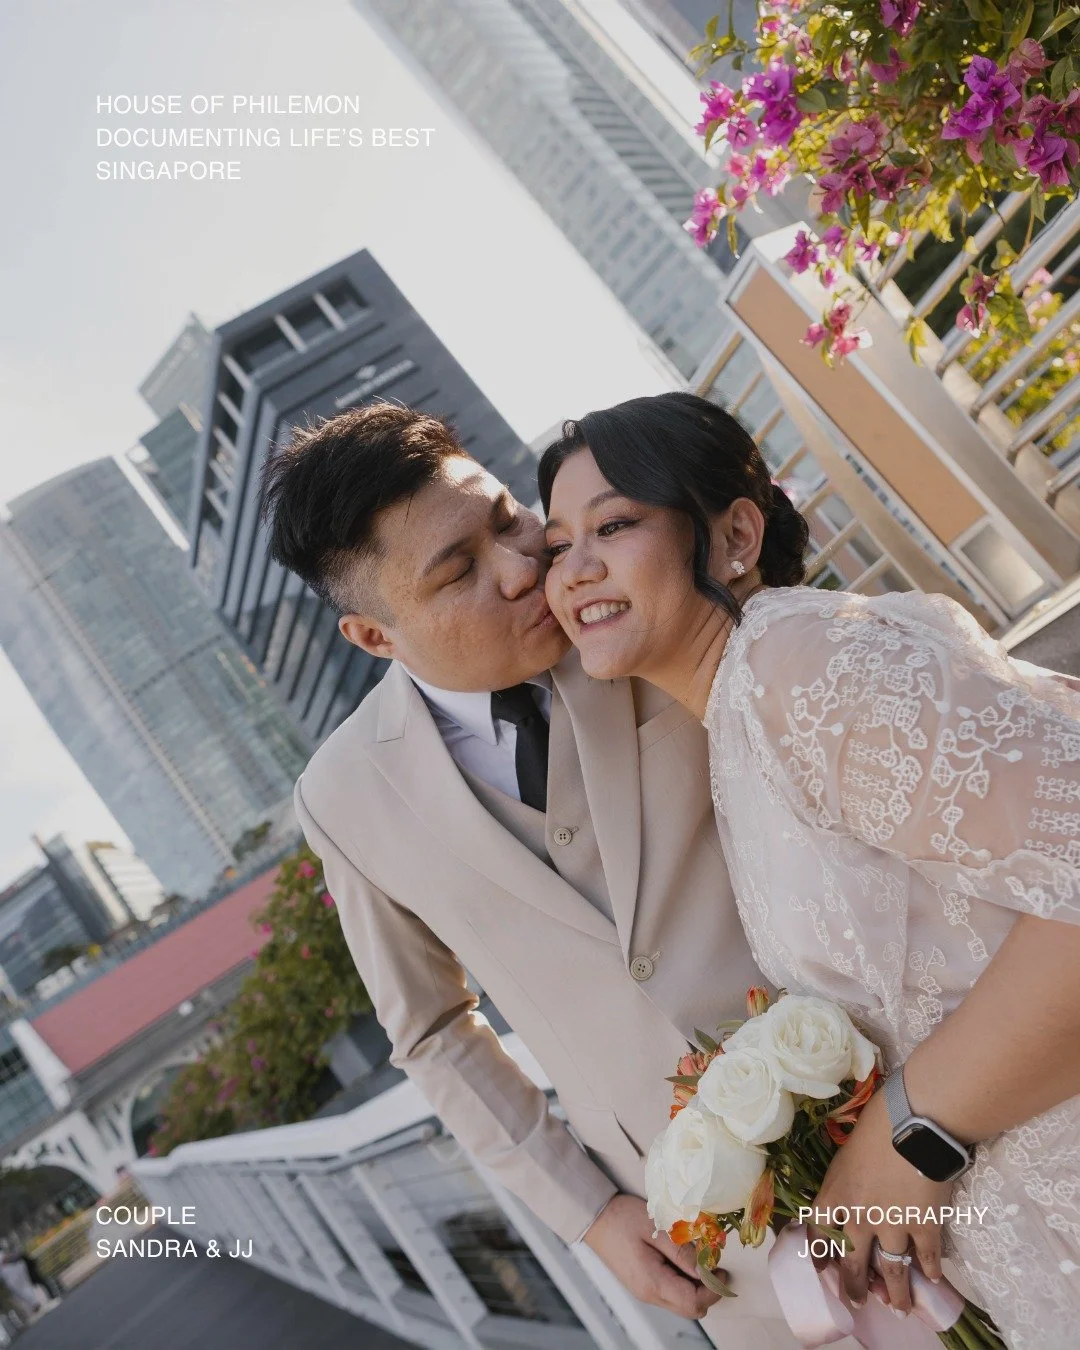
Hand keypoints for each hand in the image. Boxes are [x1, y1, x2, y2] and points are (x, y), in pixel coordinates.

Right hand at [582, 1193, 723, 1319]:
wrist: (595, 1218)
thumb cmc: (623, 1218)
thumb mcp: (657, 1229)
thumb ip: (682, 1253)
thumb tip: (707, 1271)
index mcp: (652, 1282)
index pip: (693, 1303)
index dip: (714, 1290)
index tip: (722, 1270)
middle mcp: (649, 1294)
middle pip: (690, 1310)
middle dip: (708, 1292)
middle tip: (714, 1265)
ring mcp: (645, 1292)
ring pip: (681, 1304)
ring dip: (696, 1288)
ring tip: (699, 1260)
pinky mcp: (643, 1286)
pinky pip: (671, 1294)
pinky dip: (683, 1283)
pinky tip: (683, 1261)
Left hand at [812, 1088, 950, 1313]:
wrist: (913, 1124)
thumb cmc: (878, 1124)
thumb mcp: (848, 1151)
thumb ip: (847, 1177)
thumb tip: (856, 1188)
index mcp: (835, 1194)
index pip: (817, 1231)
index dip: (818, 1253)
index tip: (821, 1268)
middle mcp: (859, 1217)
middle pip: (852, 1261)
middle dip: (854, 1285)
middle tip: (857, 1301)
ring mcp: (892, 1226)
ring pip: (892, 1270)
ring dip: (895, 1293)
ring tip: (898, 1308)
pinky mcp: (925, 1226)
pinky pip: (927, 1257)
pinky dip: (930, 1271)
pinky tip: (932, 1280)